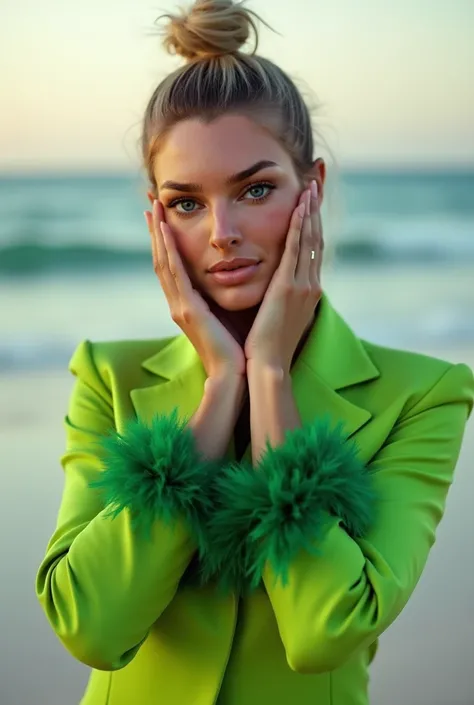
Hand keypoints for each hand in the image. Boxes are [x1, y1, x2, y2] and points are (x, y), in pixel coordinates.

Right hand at [144, 200, 245, 379]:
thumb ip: (224, 296)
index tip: (164, 216)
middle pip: (162, 259)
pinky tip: (167, 231)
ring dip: (158, 233)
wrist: (234, 375)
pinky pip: (175, 274)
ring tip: (154, 207)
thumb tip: (236, 275)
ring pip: (163, 262)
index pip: (173, 265)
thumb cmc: (237, 348)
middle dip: (156, 230)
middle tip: (151, 201)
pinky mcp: (187, 311)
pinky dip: (169, 250)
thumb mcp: (227, 315)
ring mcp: (179, 306)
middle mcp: (178, 303)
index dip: (166, 240)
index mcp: (187, 305)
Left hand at [244, 181, 322, 372]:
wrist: (268, 365)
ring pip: (310, 239)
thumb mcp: (278, 316)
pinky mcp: (290, 287)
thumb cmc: (267, 345)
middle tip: (315, 184)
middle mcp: (311, 284)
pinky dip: (300, 227)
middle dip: (316, 211)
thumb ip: (280, 296)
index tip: (311, 203)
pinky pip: (297, 250)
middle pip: (317, 239)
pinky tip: (299, 208)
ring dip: (310, 211)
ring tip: (310, 186)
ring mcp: (303, 285)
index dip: (313, 224)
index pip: (313, 249)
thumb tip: (275, 286)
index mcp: (307, 290)